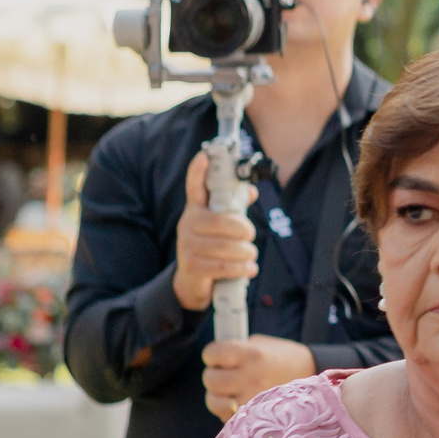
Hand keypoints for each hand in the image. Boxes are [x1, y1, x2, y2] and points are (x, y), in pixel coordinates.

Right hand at [172, 151, 257, 312]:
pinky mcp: (193, 267)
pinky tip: (248, 268)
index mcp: (196, 211)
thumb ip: (235, 209)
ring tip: (250, 255)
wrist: (192, 282)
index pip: (195, 187)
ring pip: (226, 246)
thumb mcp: (221, 228)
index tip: (205, 155)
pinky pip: (224, 266)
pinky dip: (242, 268)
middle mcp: (188, 225)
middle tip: (250, 235)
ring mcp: (188, 247)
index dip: (198, 172)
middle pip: (222, 222)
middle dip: (243, 230)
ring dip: (245, 252)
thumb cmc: (211, 248)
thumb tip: (250, 191)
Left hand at [201, 334, 315, 419]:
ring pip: (214, 401)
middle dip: (216, 376)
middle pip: (210, 379)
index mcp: (252, 354)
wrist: (315, 383)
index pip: (211, 354)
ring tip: (232, 391)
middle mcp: (250, 377)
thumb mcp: (263, 345)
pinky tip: (243, 403)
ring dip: (219, 396)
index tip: (220, 357)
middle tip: (228, 375)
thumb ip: (237, 350)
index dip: (213, 355)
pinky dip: (230, 411)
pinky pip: (227, 416)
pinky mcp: (254, 419)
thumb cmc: (285, 360)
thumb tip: (215, 359)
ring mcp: (252, 400)